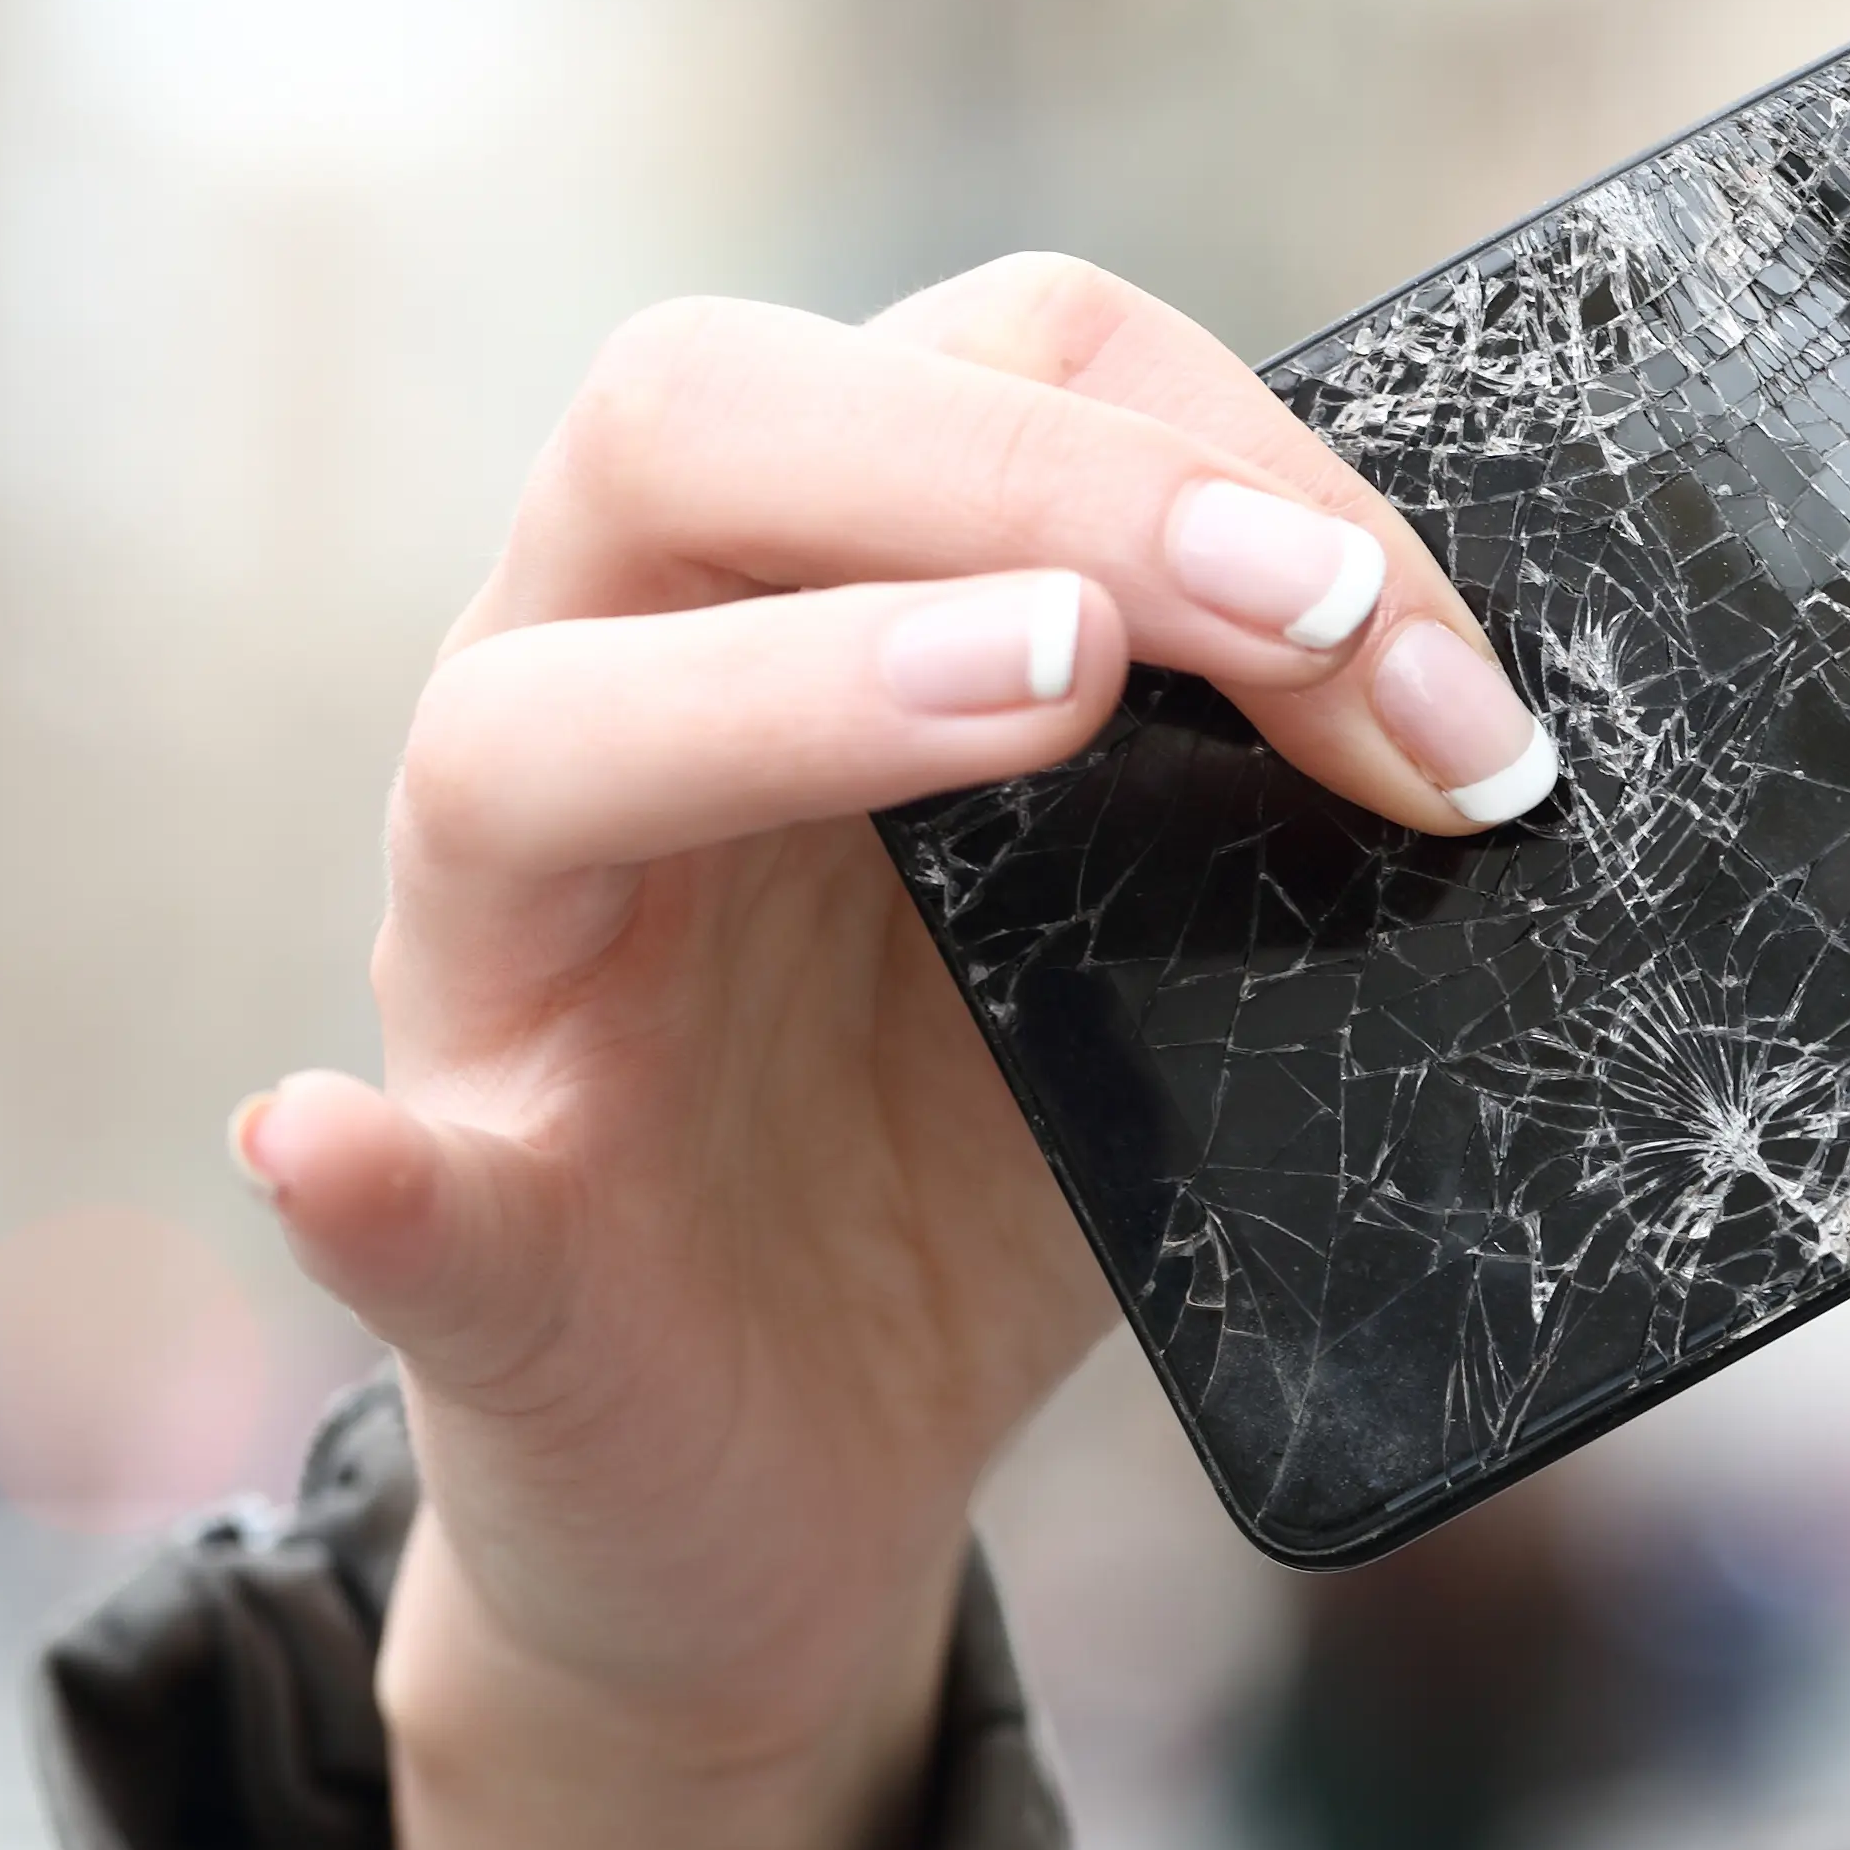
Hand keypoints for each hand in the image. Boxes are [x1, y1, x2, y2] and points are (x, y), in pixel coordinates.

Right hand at [231, 255, 1551, 1849]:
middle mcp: (599, 710)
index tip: (1441, 649)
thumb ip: (1281, 784)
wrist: (812, 1486)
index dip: (1234, 450)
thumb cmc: (994, 1151)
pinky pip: (379, 1180)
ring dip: (796, 690)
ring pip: (527, 736)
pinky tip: (328, 1140)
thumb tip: (1522, 708)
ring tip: (1036, 691)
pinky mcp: (469, 1242)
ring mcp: (499, 972)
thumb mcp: (1174, 928)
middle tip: (1307, 622)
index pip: (983, 363)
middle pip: (696, 427)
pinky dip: (355, 1166)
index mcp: (788, 592)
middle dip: (1040, 487)